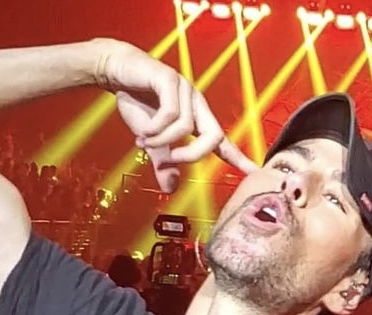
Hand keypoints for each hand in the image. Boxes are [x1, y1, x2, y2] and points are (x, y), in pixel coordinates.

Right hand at [93, 39, 257, 191]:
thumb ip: (163, 162)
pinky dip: (156, 127)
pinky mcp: (169, 79)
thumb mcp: (151, 140)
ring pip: (186, 127)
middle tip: (171, 159)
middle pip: (215, 137)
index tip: (255, 172)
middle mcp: (197, 104)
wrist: (115, 69)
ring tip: (144, 141)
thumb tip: (170, 188)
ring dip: (163, 140)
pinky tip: (143, 130)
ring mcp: (186, 90)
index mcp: (197, 118)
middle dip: (194, 155)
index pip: (222, 142)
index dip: (239, 158)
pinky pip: (170, 112)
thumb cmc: (136, 100)